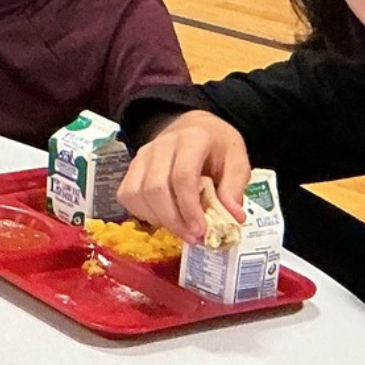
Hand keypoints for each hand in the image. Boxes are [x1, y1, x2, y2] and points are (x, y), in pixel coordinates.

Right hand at [116, 110, 250, 241]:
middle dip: (173, 220)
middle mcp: (162, 144)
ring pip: (137, 193)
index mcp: (192, 139)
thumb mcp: (237, 160)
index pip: (182, 177)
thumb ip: (235, 187)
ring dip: (157, 219)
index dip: (189, 208)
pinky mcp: (132, 166)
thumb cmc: (217, 146)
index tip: (201, 231)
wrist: (194, 127)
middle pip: (155, 188)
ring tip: (179, 230)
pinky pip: (127, 195)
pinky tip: (162, 218)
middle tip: (191, 237)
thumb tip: (233, 217)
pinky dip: (141, 213)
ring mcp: (143, 155)